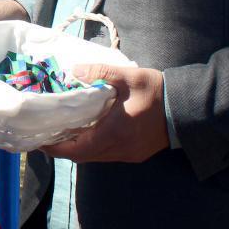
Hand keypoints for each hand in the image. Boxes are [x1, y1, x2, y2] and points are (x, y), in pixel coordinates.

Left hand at [40, 64, 169, 162]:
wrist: (188, 108)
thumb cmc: (157, 91)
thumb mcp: (128, 76)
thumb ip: (99, 72)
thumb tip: (73, 70)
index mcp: (113, 133)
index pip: (76, 150)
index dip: (55, 148)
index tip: (39, 140)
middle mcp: (118, 149)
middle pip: (83, 157)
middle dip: (63, 149)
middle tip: (47, 135)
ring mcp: (128, 154)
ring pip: (95, 158)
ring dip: (79, 149)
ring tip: (65, 133)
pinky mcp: (136, 155)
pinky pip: (108, 156)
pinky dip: (94, 148)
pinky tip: (90, 134)